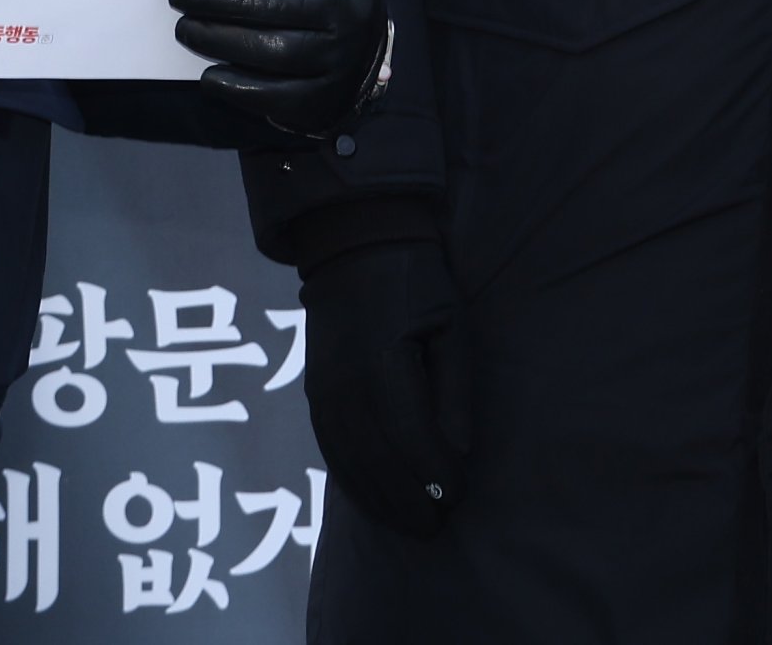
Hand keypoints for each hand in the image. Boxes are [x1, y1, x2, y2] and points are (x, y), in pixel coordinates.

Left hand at [170, 0, 385, 136]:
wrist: (362, 56)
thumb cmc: (323, 0)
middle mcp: (349, 13)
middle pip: (275, 3)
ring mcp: (338, 59)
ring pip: (268, 49)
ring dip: (216, 38)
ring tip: (186, 28)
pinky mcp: (319, 100)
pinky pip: (268, 94)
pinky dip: (232, 84)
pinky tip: (209, 74)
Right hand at [297, 238, 469, 538]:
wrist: (354, 244)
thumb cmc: (417, 282)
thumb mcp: (451, 326)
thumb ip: (454, 391)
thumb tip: (457, 454)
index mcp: (382, 362)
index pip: (410, 436)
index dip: (433, 474)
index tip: (457, 497)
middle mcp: (344, 384)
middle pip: (376, 460)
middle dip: (407, 500)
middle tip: (436, 528)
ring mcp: (322, 391)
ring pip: (349, 463)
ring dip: (379, 500)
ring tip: (411, 525)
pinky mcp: (314, 394)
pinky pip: (331, 450)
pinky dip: (353, 482)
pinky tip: (373, 501)